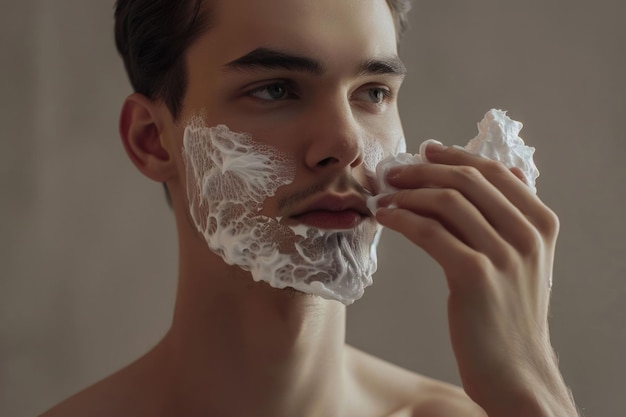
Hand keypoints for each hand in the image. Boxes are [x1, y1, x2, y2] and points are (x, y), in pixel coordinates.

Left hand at [375, 143, 577, 415]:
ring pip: (447, 202)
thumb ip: (512, 216)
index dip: (455, 156)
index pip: (495, 171)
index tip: (424, 149)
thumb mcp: (523, 259)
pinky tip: (384, 217)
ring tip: (383, 196)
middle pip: (467, 181)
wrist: (516, 370)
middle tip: (393, 172)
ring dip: (407, 194)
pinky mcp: (475, 276)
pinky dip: (402, 218)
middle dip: (424, 170)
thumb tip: (501, 170)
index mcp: (541, 223)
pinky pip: (430, 232)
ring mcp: (504, 255)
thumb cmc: (509, 313)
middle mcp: (528, 234)